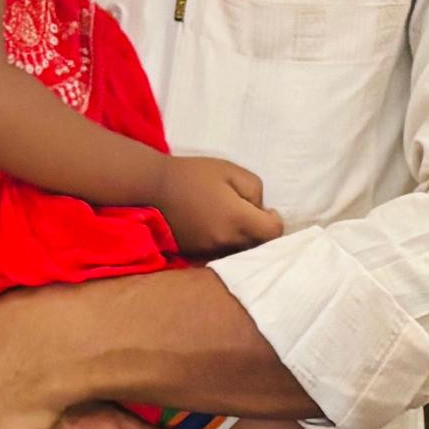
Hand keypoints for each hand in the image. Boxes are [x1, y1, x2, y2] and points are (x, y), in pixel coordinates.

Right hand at [156, 153, 282, 258]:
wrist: (153, 188)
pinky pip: (223, 257)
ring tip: (235, 224)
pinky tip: (220, 232)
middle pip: (260, 247)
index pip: (273, 233)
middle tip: (252, 216)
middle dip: (262, 233)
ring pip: (242, 255)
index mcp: (238, 219)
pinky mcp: (198, 257)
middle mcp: (227, 242)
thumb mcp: (231, 170)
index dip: (275, 221)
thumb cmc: (193, 175)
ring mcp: (212, 252)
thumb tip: (260, 209)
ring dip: (245, 242)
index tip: (267, 210)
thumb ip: (255, 190)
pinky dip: (227, 248)